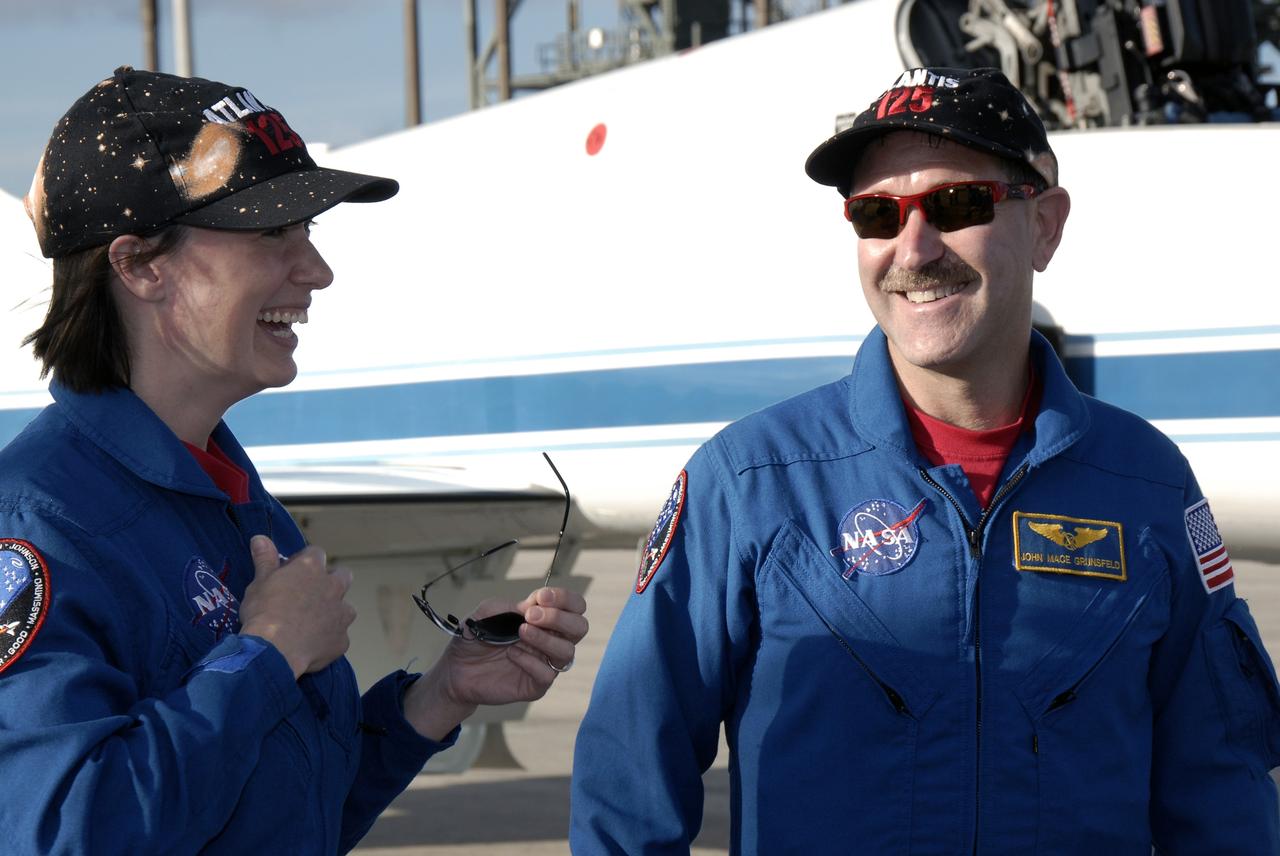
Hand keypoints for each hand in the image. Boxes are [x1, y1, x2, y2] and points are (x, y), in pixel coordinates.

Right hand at [239, 535, 355, 679]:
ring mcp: (341, 614)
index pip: (315, 553)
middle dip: (331, 581)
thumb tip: (260, 538)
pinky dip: (328, 640)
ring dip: (333, 613)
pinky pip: (339, 637)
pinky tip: (311, 647)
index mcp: (312, 568)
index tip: (290, 572)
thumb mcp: (259, 582)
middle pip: (342, 576)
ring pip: (346, 608)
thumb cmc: (264, 612)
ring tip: (311, 624)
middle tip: (309, 595)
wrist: (275, 649)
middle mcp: (333, 587)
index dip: (303, 561)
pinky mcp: (342, 640)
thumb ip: (264, 559)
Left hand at [403, 587, 587, 739]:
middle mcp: (551, 640)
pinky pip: (547, 675)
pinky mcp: (536, 685)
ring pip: (567, 652)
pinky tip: (512, 655)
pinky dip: (531, 662)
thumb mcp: (487, 611)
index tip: (540, 597)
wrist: (456, 668)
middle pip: (580, 627)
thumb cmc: (476, 637)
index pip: (574, 606)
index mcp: (545, 618)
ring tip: (520, 632)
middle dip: (559, 618)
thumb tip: (535, 607)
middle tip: (531, 615)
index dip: (564, 599)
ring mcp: (545, 663)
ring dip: (545, 639)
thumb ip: (512, 606)